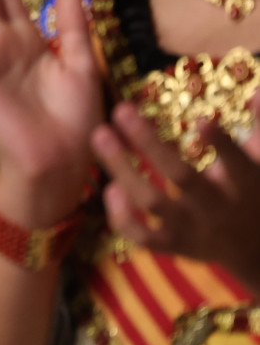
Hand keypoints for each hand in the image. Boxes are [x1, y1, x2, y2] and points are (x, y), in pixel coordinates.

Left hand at [90, 92, 259, 290]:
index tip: (201, 120)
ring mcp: (193, 230)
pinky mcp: (174, 246)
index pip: (236, 164)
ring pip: (153, 202)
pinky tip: (108, 189)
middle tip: (122, 110)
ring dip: (122, 169)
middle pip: (182, 176)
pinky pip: (143, 237)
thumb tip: (253, 93)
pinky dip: (122, 217)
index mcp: (243, 185)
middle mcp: (216, 208)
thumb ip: (258, 130)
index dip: (220, 144)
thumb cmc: (252, 195)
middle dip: (150, 143)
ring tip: (100, 134)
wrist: (255, 251)